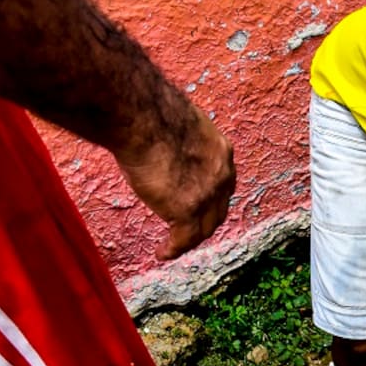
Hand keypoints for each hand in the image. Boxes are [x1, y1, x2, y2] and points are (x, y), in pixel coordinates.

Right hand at [116, 104, 235, 259]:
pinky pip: (184, 239)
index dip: (211, 195)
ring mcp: (208, 194)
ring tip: (175, 245)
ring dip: (190, 238)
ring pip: (205, 226)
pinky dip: (174, 248)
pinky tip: (162, 253)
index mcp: (221, 150)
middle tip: (187, 229)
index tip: (198, 203)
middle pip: (218, 207)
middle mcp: (222, 174)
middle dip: (205, 219)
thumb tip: (161, 142)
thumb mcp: (178, 125)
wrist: (143, 117)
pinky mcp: (188, 210)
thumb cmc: (149, 112)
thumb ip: (179, 141)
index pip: (222, 181)